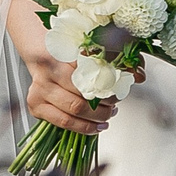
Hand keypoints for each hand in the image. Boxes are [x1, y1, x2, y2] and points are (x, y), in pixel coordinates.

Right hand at [6, 0, 143, 134]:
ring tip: (109, 115)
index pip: (90, 72)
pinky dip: (84, 128)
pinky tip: (96, 126)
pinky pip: (63, 123)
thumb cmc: (68, 52)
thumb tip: (140, 75)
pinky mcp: (35, 105)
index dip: (110, 82)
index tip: (121, 86)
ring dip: (97, 117)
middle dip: (104, 103)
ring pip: (74, 110)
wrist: (41, 54)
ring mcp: (38, 90)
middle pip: (82, 94)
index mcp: (59, 53)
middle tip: (115, 103)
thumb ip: (116, 58)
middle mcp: (46, 72)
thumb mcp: (90, 47)